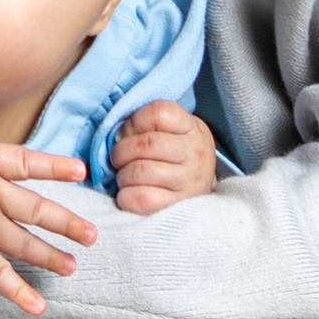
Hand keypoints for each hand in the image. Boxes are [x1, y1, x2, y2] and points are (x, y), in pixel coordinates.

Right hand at [0, 113, 96, 318]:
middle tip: (91, 234)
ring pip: (25, 243)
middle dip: (67, 224)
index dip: (55, 167)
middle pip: (37, 210)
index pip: (27, 163)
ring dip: (51, 257)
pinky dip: (19, 292)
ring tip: (70, 266)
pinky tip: (38, 307)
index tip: (80, 171)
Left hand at [110, 101, 216, 216]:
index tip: (128, 133)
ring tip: (124, 176)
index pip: (158, 114)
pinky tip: (128, 193)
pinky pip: (142, 199)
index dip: (134, 122)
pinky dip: (126, 196)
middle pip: (145, 144)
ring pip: (141, 171)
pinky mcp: (178, 205)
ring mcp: (189, 181)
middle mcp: (194, 153)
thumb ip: (145, 124)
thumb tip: (117, 136)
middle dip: (121, 152)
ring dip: (122, 175)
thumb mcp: (169, 128)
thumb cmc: (174, 150)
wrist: (200, 184)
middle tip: (118, 159)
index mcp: (190, 127)